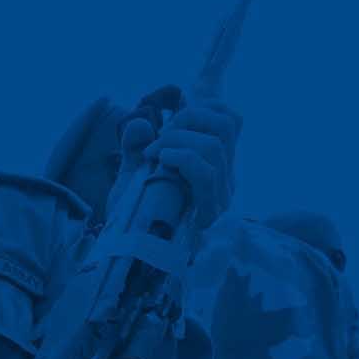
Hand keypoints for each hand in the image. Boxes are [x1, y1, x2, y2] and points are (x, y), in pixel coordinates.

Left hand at [110, 99, 241, 230]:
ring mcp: (219, 195)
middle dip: (190, 116)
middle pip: (229, 124)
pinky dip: (182, 157)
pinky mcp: (208, 213)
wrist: (126, 254)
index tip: (174, 114)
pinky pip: (206, 173)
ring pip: (216, 145)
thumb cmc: (133, 217)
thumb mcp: (132, 176)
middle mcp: (224, 178)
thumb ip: (136, 147)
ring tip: (155, 153)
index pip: (232, 120)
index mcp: (212, 165)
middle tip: (161, 135)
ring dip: (179, 137)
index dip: (208, 104)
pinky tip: (163, 159)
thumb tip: (140, 122)